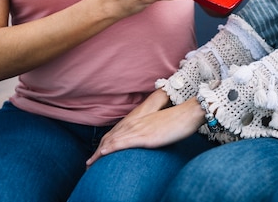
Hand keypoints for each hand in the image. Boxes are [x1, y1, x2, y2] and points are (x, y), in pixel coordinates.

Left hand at [86, 96, 204, 166]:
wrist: (188, 113)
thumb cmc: (178, 121)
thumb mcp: (161, 127)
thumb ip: (151, 133)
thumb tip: (149, 141)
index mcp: (138, 121)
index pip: (116, 134)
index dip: (104, 146)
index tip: (96, 156)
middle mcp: (135, 124)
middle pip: (110, 138)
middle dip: (98, 153)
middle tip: (88, 165)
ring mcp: (139, 129)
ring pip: (113, 141)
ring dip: (99, 153)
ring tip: (90, 165)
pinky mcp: (145, 136)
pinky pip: (123, 142)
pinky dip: (111, 148)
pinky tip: (102, 154)